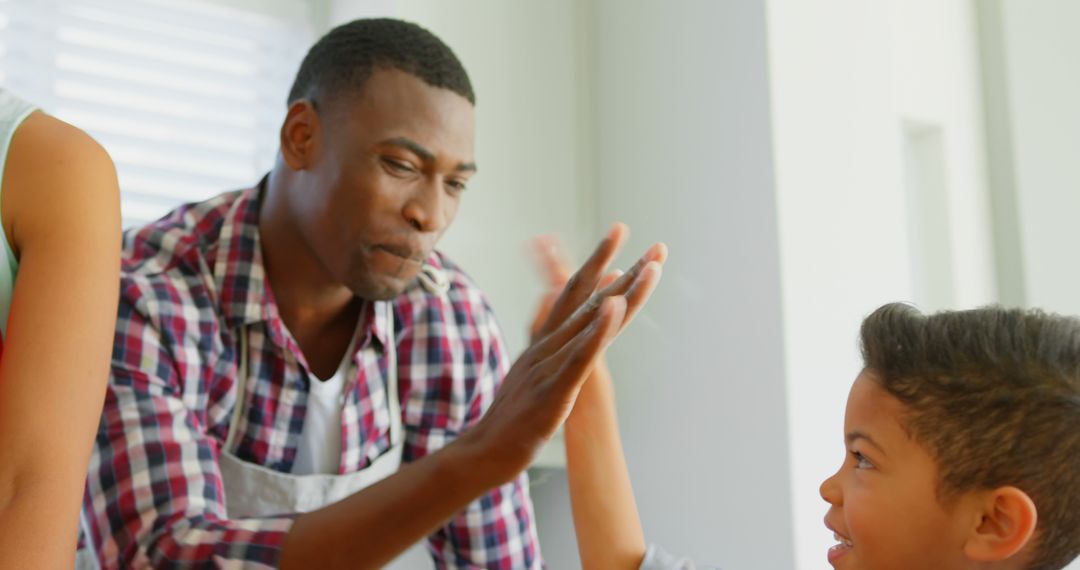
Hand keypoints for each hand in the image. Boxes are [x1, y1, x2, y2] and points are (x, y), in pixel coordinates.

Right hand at [461, 224, 666, 482]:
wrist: (483, 452)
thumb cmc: (514, 417)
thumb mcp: (535, 373)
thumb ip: (551, 345)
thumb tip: (562, 317)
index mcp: (546, 342)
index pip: (574, 293)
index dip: (598, 261)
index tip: (619, 232)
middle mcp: (548, 346)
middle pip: (587, 299)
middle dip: (615, 264)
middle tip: (636, 233)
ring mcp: (550, 366)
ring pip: (591, 322)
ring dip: (622, 293)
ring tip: (646, 266)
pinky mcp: (554, 391)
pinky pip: (580, 356)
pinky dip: (598, 331)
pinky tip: (613, 307)